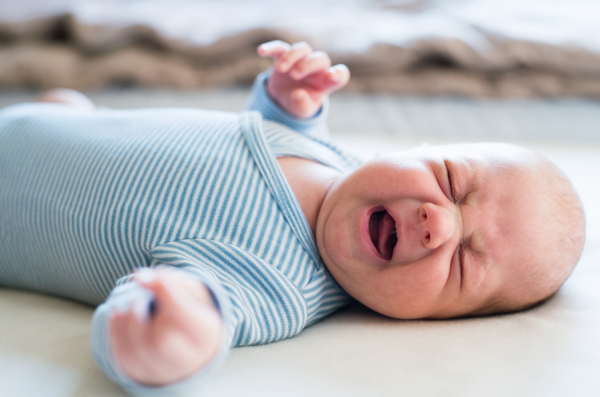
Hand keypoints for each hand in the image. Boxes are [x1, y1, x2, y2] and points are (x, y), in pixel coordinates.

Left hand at [109, 267, 222, 385]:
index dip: (164, 292)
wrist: (187, 344)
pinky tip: (120, 313)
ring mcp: (162, 371)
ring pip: (139, 349)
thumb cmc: (190, 313)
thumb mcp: (193, 292)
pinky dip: (116, 330)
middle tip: (139, 295)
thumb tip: (141, 278)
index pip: (186, 315)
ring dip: (128, 319)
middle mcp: (187, 360)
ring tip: (132, 303)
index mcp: (206, 334)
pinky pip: (123, 355)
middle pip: (162, 339)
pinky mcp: (139, 372)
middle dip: (144, 313)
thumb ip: (172, 281)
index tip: (142, 277)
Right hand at [257, 40, 349, 118]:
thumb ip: (302, 105)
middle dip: (308, 65)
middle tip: (295, 75)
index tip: (332, 76)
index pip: (341, 75)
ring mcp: (301, 60)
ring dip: (292, 56)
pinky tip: (261, 51)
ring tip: (280, 69)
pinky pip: (280, 48)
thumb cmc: (299, 104)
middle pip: (320, 59)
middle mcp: (317, 69)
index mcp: (326, 82)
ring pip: (302, 49)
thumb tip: (298, 94)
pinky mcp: (285, 56)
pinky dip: (271, 48)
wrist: (284, 99)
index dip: (339, 74)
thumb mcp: (301, 110)